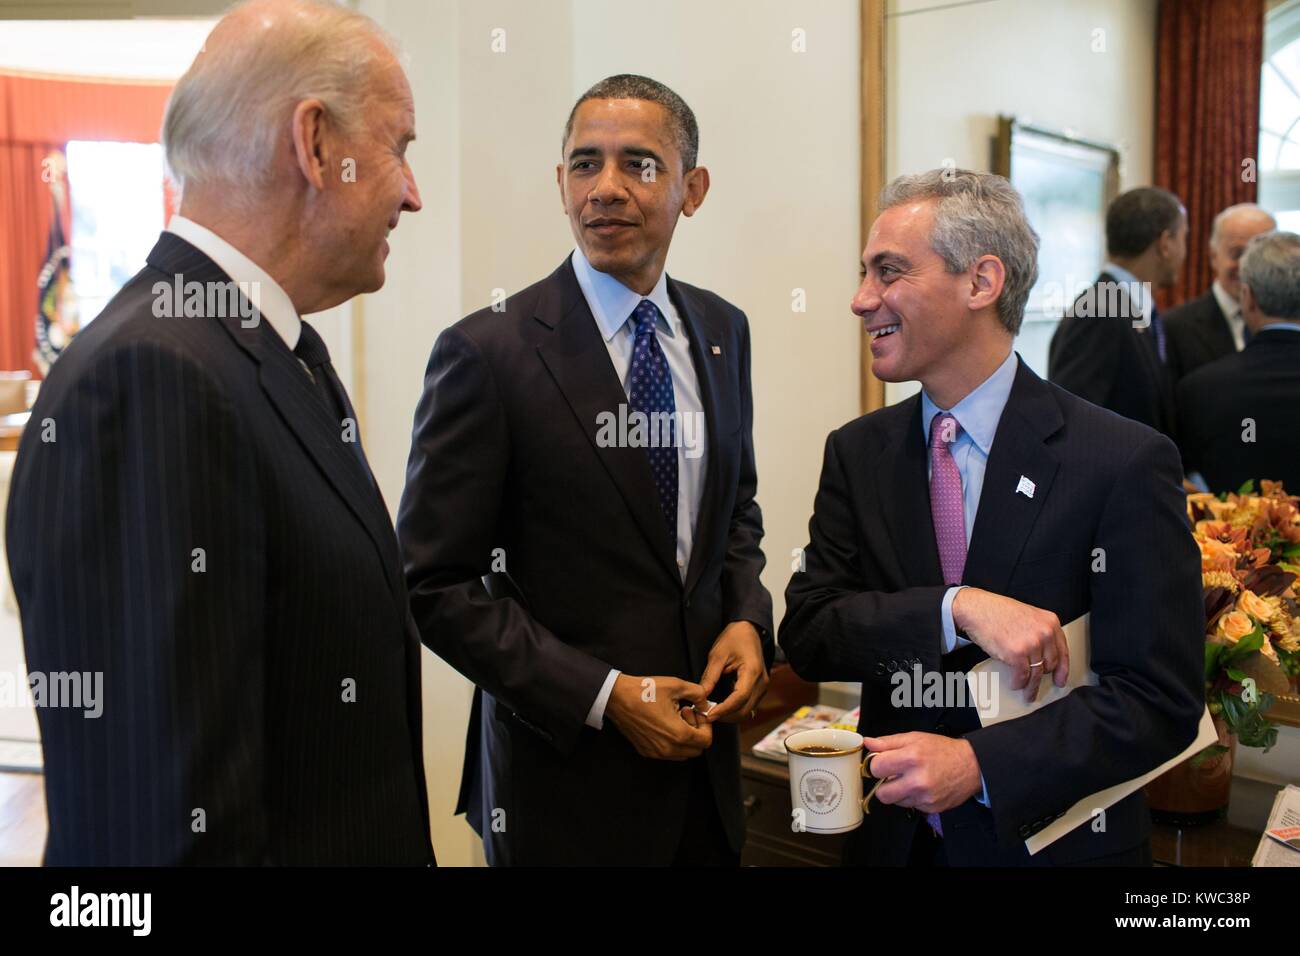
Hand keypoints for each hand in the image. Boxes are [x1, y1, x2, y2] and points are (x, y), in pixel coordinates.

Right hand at [605, 674, 712, 759]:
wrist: (617, 697)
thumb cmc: (644, 691)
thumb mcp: (676, 685)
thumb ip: (698, 694)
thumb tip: (706, 703)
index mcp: (678, 734)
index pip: (706, 741)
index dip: (706, 725)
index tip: (697, 713)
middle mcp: (668, 748)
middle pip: (697, 750)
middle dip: (697, 732)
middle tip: (687, 714)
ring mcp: (656, 752)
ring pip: (683, 754)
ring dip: (685, 739)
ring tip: (675, 719)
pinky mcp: (646, 751)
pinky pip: (668, 754)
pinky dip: (673, 742)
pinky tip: (664, 724)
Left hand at [698, 621, 767, 722]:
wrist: (748, 630)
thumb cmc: (734, 638)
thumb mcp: (717, 654)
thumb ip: (710, 676)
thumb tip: (701, 695)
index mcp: (752, 671)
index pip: (739, 698)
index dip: (724, 709)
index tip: (708, 714)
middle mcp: (761, 682)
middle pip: (745, 710)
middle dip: (725, 716)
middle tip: (706, 714)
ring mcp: (762, 687)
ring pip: (747, 711)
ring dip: (730, 715)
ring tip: (711, 711)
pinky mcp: (759, 689)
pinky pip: (748, 705)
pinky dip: (735, 710)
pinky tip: (722, 707)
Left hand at [861, 732, 981, 813]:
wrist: (971, 766)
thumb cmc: (943, 750)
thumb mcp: (914, 738)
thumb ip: (888, 742)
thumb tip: (868, 743)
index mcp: (911, 757)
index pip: (876, 768)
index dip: (876, 765)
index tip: (881, 763)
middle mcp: (918, 780)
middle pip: (882, 794)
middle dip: (883, 785)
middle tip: (892, 776)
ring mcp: (925, 797)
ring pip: (895, 802)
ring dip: (898, 792)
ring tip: (909, 780)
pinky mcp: (931, 808)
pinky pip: (911, 806)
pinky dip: (912, 798)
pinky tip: (921, 787)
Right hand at [952, 587, 1069, 702]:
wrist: (977, 608)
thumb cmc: (997, 611)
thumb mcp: (1028, 616)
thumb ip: (1039, 632)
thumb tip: (1043, 655)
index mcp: (1050, 622)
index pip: (1063, 651)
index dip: (1062, 669)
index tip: (1060, 680)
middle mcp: (1044, 633)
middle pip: (1050, 664)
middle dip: (1042, 676)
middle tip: (1036, 683)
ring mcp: (1032, 644)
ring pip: (1036, 673)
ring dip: (1031, 686)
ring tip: (1027, 693)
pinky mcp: (1017, 654)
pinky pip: (1022, 675)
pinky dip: (1018, 683)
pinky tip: (1015, 684)